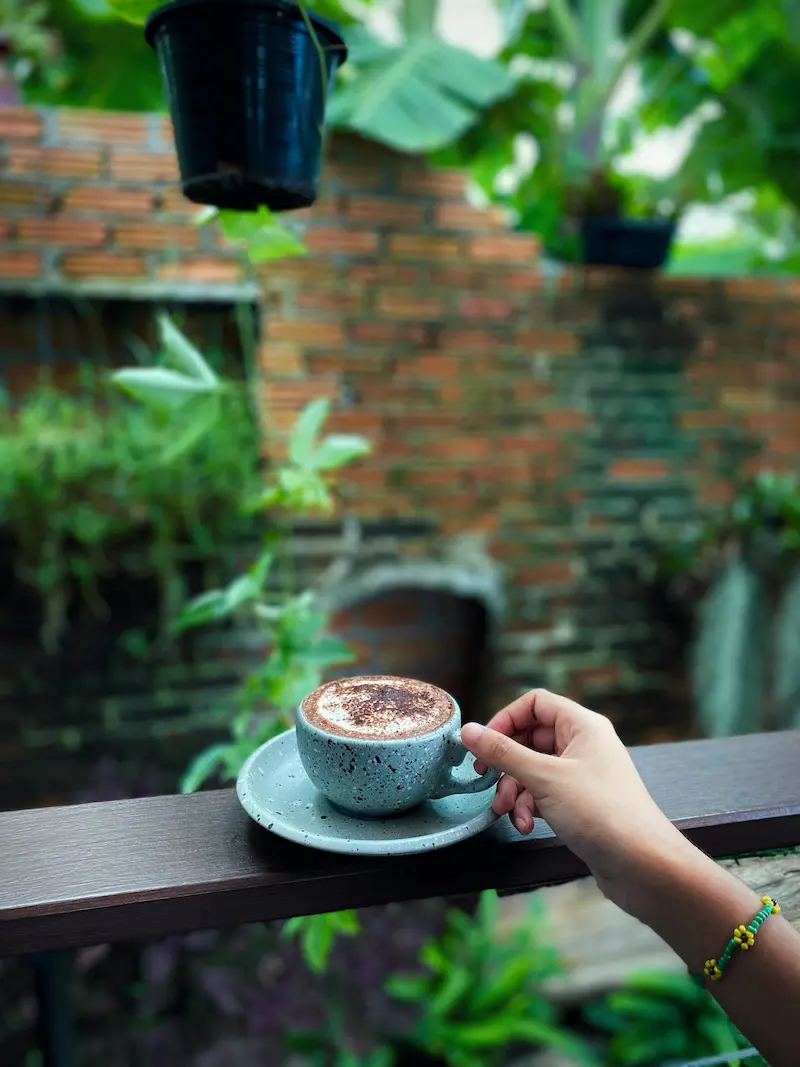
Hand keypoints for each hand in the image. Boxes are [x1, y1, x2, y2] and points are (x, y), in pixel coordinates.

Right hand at [461, 689, 690, 908]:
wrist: (642, 864)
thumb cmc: (601, 812)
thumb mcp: (543, 778)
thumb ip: (503, 753)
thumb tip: (469, 731)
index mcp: (582, 725)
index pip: (535, 703)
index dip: (506, 719)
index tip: (485, 744)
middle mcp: (584, 744)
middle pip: (530, 738)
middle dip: (506, 764)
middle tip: (486, 780)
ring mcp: (583, 774)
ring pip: (534, 769)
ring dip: (515, 790)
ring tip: (507, 813)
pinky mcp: (581, 802)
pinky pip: (544, 793)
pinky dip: (530, 806)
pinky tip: (525, 825)